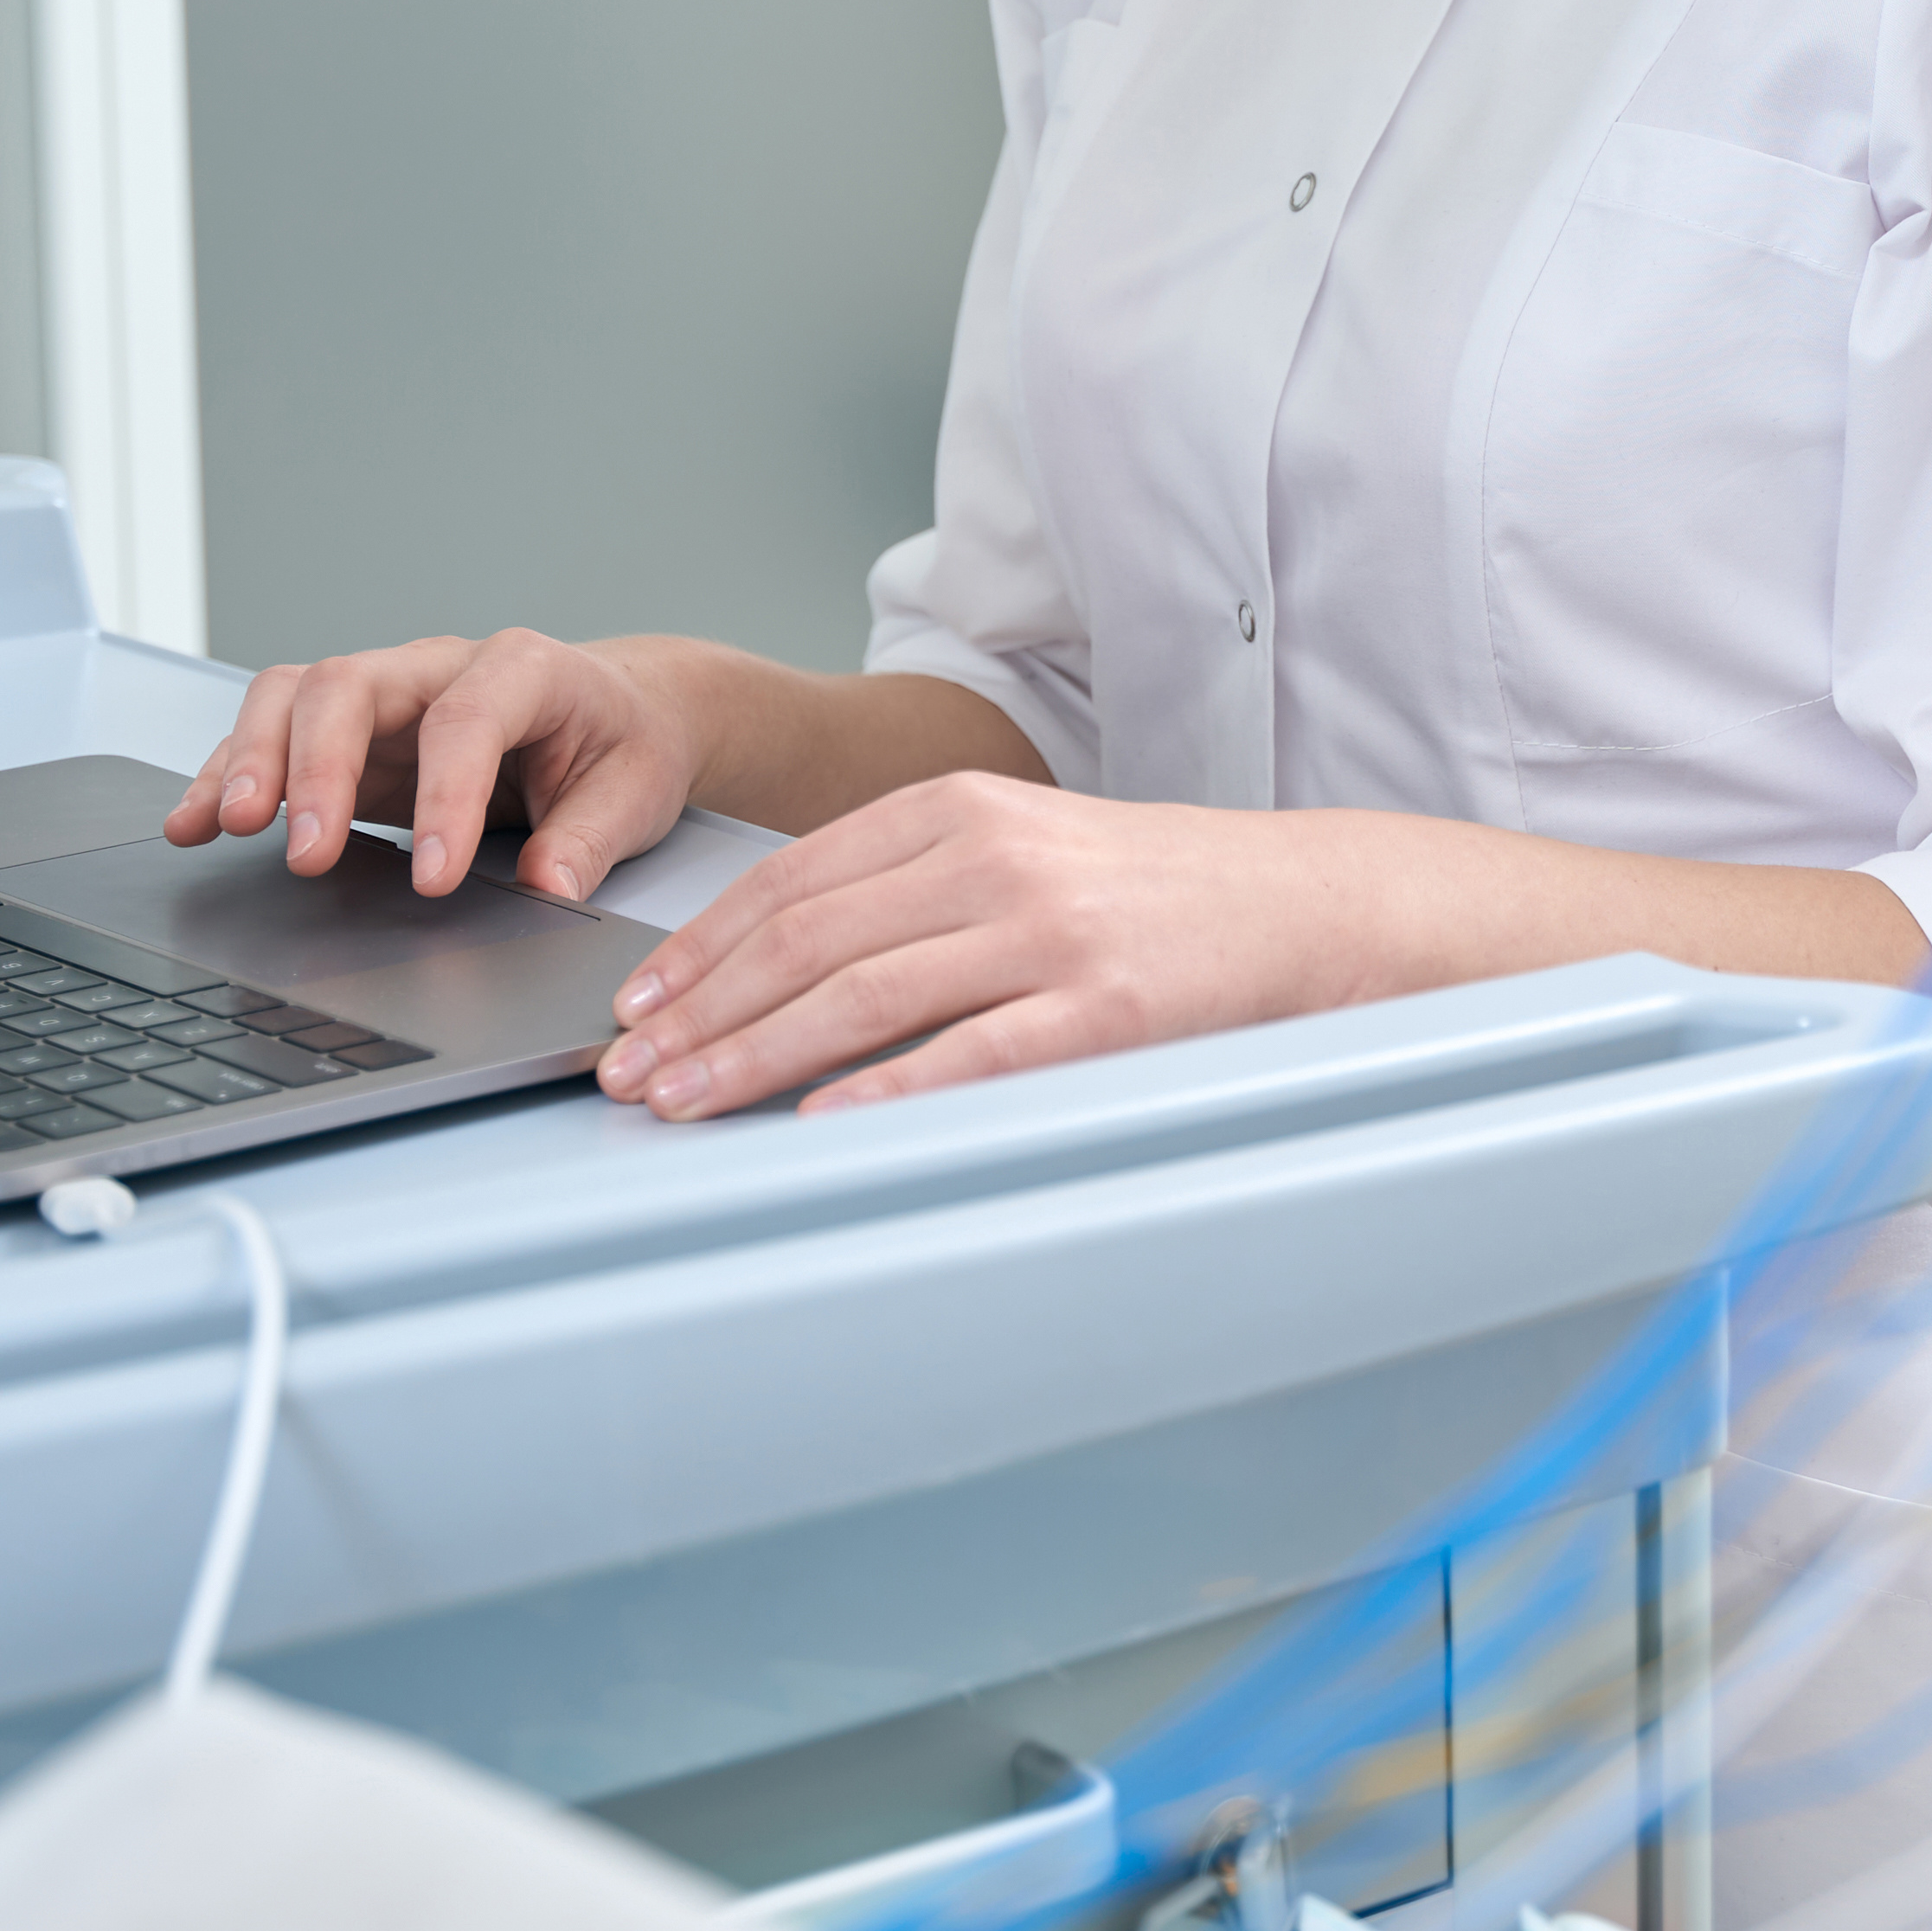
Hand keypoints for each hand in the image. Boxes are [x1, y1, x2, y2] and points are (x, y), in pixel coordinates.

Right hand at [165, 628, 704, 903]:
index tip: (432, 878)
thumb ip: (590, 839)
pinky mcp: (349, 735)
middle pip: (350, 686)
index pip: (465, 720)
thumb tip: (546, 884)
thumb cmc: (622, 746)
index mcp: (524, 668)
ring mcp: (386, 696)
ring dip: (252, 761)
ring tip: (223, 827)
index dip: (443, 796)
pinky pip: (273, 736)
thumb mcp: (634, 792)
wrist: (617, 715)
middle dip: (317, 767)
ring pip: (292, 697)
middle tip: (305, 853)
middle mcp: (438, 668)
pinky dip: (226, 775)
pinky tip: (194, 822)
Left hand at [600, 777, 1368, 1116]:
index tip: (635, 1005)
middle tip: (627, 1072)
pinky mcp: (1103, 1007)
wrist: (1304, 903)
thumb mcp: (1021, 849)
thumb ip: (911, 889)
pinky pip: (971, 1054)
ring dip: (754, 1057)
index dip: (698, 948)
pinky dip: (885, 1090)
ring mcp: (1049, 932)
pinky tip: (823, 1120)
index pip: (791, 881)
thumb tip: (776, 966)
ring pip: (864, 996)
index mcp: (960, 809)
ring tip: (685, 1102)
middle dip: (700, 1013)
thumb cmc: (1154, 889)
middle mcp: (995, 859)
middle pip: (807, 940)